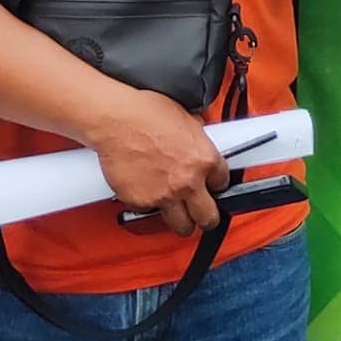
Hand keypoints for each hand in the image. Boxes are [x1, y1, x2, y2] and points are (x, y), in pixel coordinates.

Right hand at [83, 83, 229, 235]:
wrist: (117, 120)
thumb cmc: (146, 113)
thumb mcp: (186, 118)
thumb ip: (197, 136)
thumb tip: (197, 136)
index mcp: (204, 160)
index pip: (222, 183)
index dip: (216, 185)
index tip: (212, 187)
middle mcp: (188, 182)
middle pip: (209, 218)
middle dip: (208, 218)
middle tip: (204, 215)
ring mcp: (164, 195)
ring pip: (182, 226)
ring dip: (182, 222)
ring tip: (179, 215)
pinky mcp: (141, 202)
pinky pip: (150, 213)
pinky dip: (149, 207)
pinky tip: (147, 194)